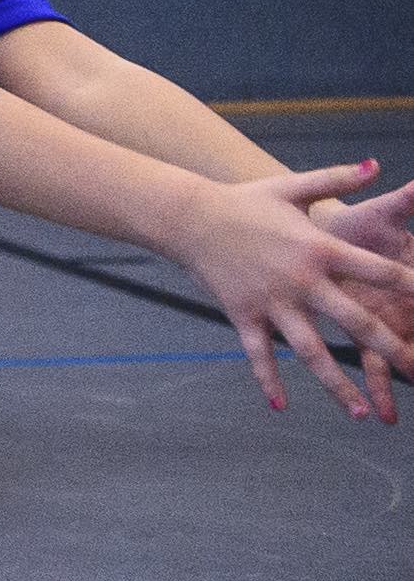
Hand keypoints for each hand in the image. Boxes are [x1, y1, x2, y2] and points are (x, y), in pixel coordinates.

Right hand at [164, 160, 413, 419]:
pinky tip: (281, 406)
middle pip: (355, 323)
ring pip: (312, 352)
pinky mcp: (244, 315)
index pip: (378, 271)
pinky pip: (260, 354)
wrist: (188, 215)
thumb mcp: (293, 187)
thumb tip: (379, 164)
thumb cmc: (245, 201)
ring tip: (362, 415)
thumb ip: (338, 178)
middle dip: (391, 350)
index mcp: (321, 248)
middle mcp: (302, 281)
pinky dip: (269, 381)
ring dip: (338, 385)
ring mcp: (272, 302)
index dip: (411, 287)